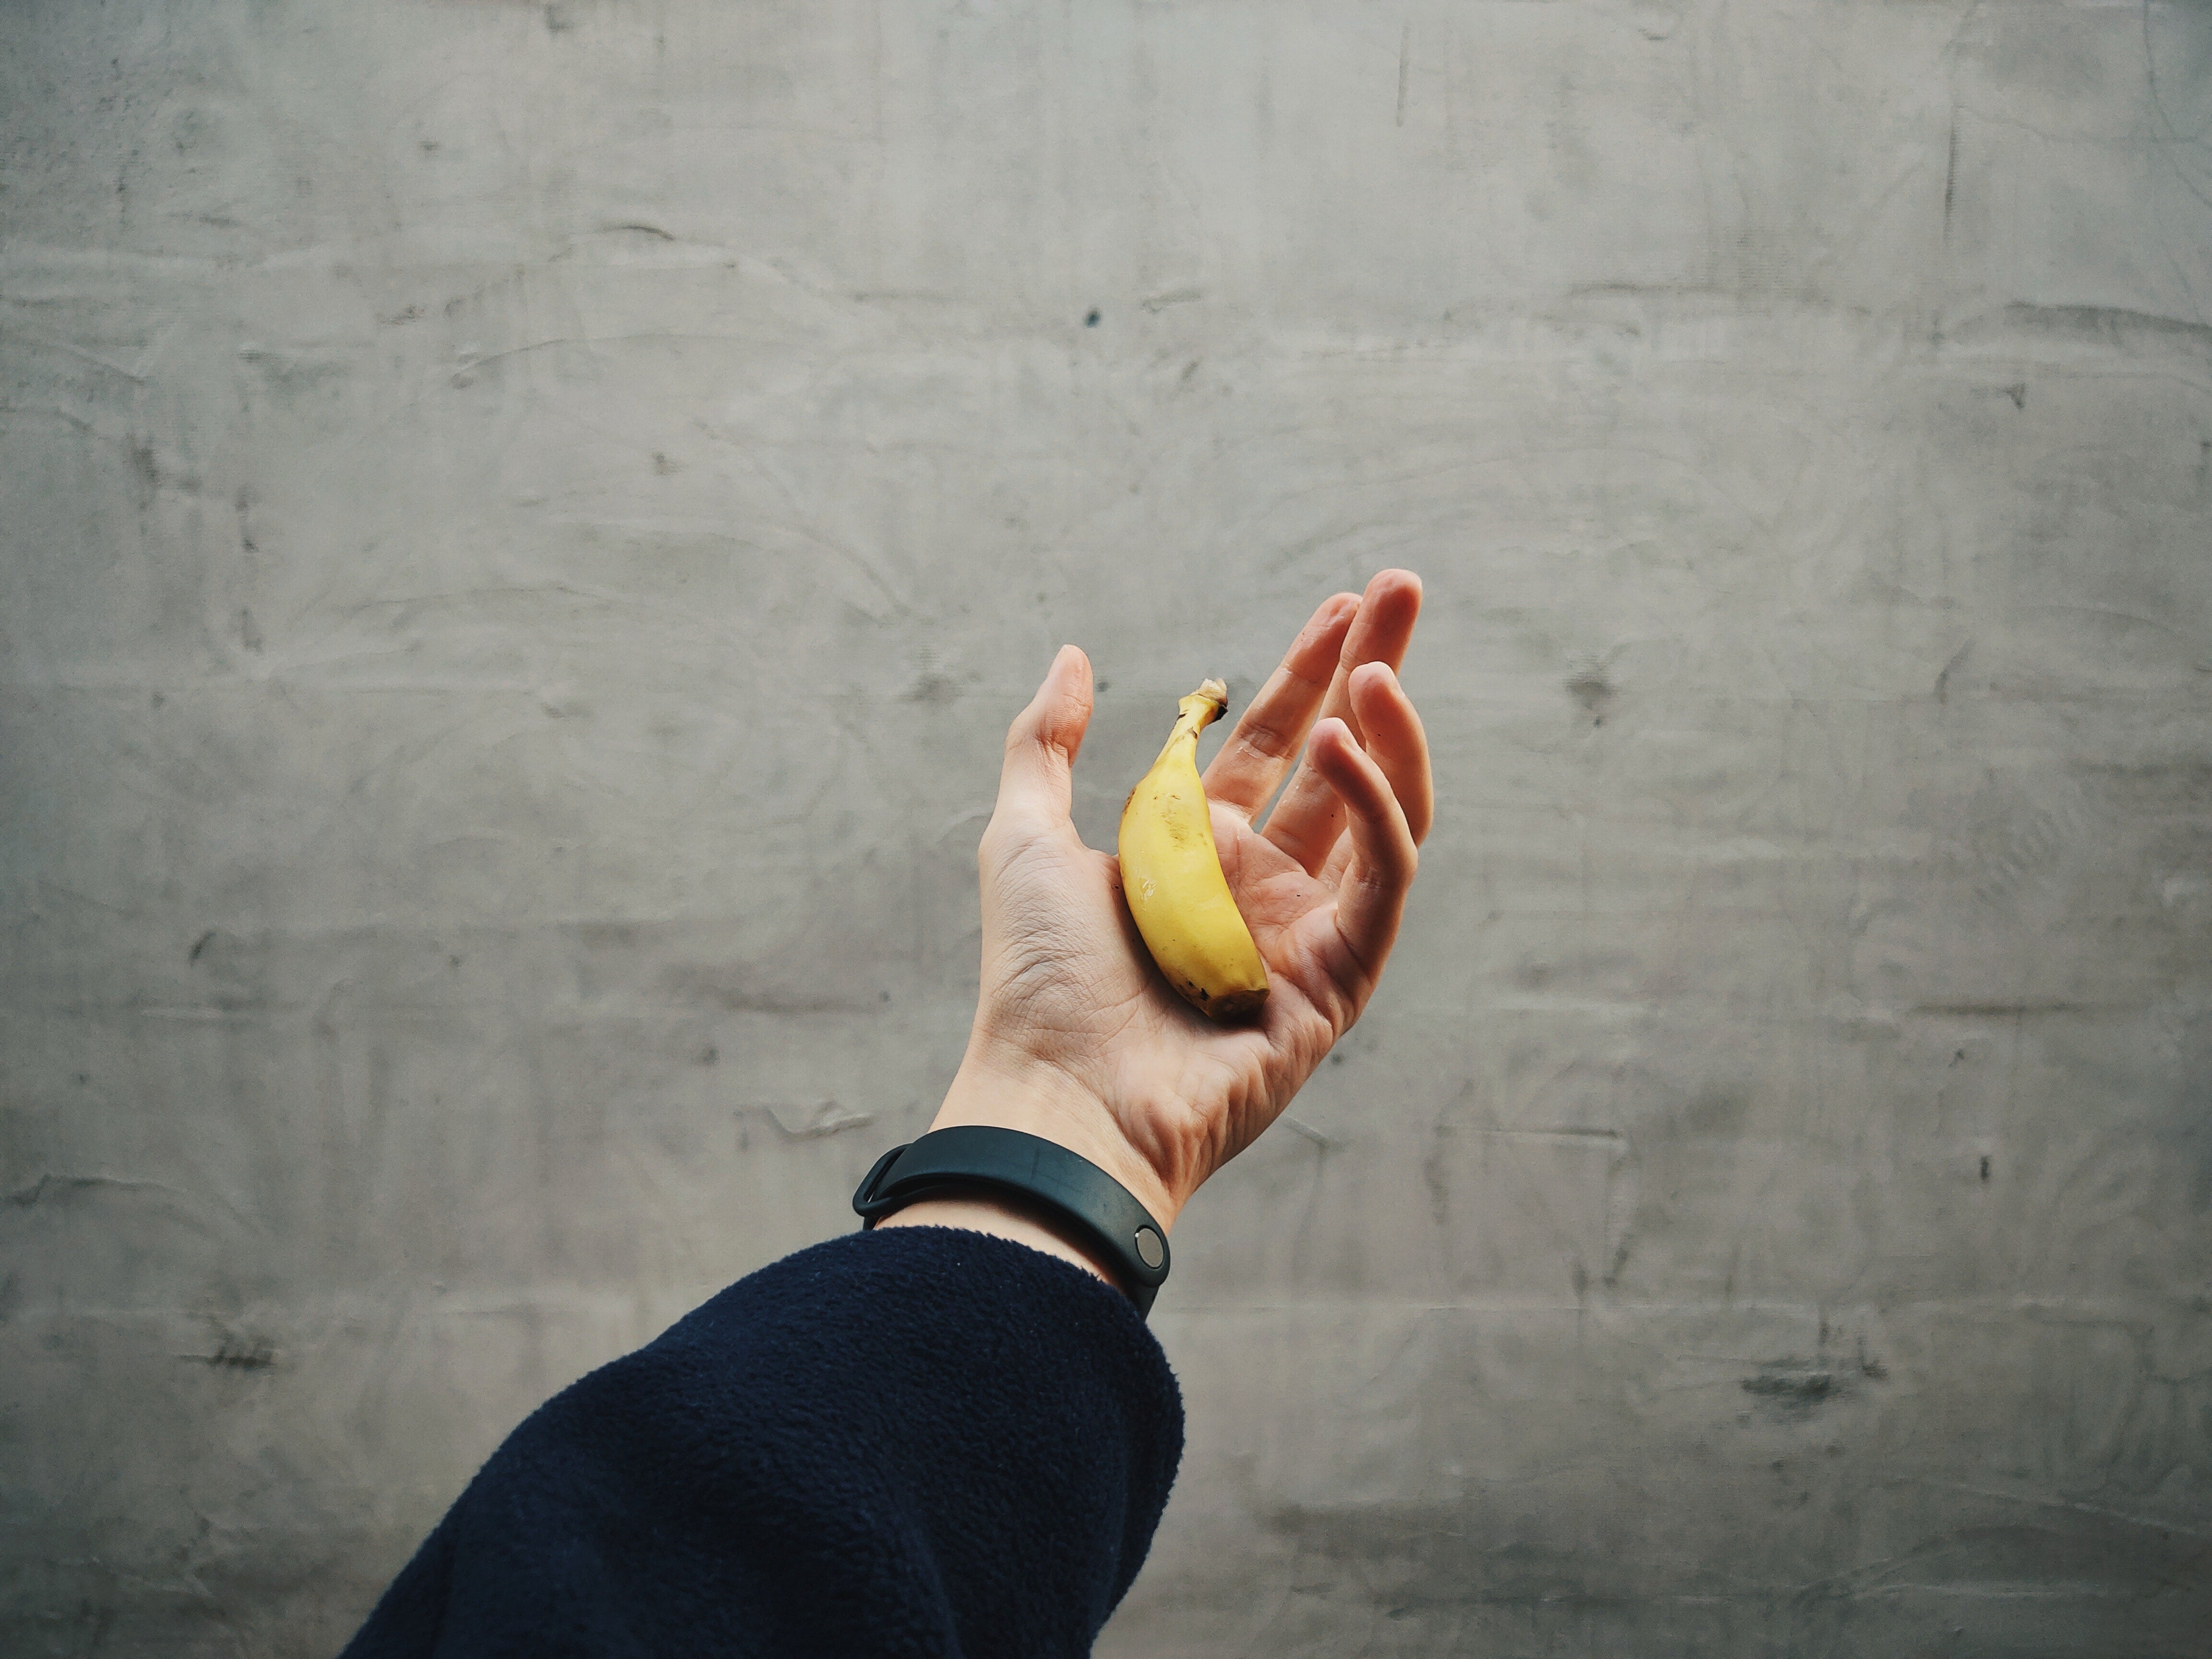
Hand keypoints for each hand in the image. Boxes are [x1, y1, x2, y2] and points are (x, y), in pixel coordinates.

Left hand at [906, 569, 1432, 1235]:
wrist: (1059, 1094)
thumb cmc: (1035, 979)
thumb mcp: (1021, 836)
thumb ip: (1045, 743)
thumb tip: (1073, 655)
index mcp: (1197, 848)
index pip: (1274, 739)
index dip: (1310, 669)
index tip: (1346, 602)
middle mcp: (1258, 883)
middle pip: (1338, 758)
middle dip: (1373, 670)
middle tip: (1402, 587)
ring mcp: (1303, 932)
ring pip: (1380, 815)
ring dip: (1388, 737)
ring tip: (1378, 668)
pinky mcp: (1337, 983)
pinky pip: (1379, 884)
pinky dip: (1375, 813)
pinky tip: (1348, 750)